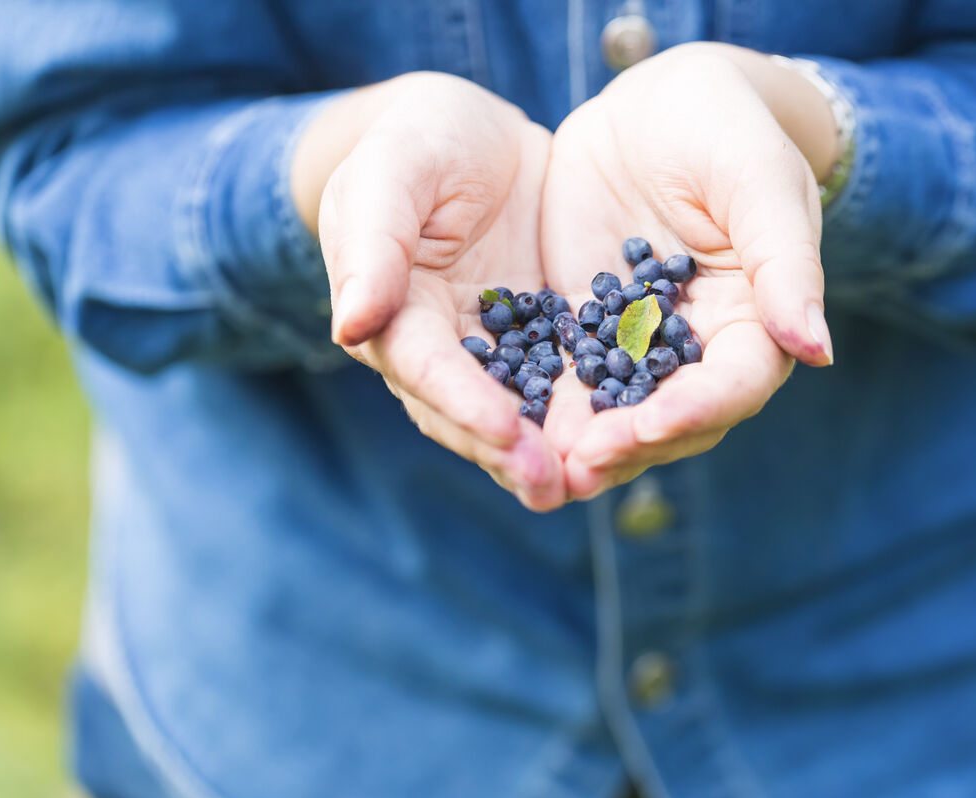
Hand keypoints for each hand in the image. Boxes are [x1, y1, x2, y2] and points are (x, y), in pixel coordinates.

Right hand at [305, 73, 565, 509]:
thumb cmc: (419, 139)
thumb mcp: (392, 170)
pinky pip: (560, 386)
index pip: (423, 368)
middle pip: (465, 413)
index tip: (506, 429)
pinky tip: (625, 439)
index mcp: (391, 312)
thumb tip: (349, 324)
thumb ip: (372, 243)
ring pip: (513, 416)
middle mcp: (436, 348)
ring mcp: (489, 352)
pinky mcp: (537, 342)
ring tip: (587, 483)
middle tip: (554, 486)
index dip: (463, 401)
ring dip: (546, 456)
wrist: (473, 133)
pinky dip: (586, 417)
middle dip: (508, 452)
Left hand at [539, 43, 836, 498]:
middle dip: (628, 444)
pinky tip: (500, 421)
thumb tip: (818, 350)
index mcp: (754, 323)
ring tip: (541, 465)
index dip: (696, 408)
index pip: (734, 384)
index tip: (651, 424)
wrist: (656, 107)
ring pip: (611, 410)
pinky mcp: (581, 326)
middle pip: (670, 417)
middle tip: (581, 462)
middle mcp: (695, 348)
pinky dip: (535, 401)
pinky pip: (558, 372)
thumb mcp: (759, 181)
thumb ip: (785, 263)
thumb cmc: (727, 130)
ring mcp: (633, 343)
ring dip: (579, 442)